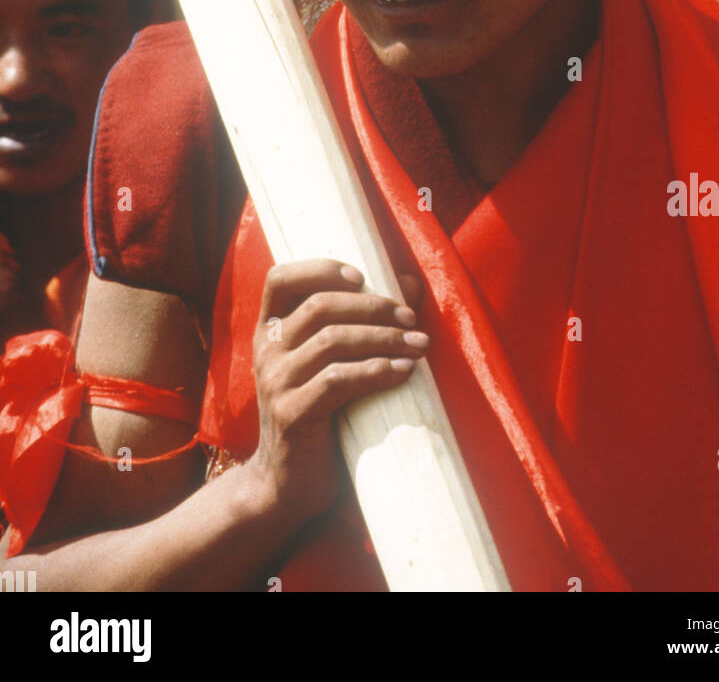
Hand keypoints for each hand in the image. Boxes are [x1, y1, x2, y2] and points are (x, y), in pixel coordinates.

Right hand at [247, 260, 427, 526]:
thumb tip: (409, 279)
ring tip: (419, 346)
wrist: (288, 483)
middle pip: (319, 306)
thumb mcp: (332, 363)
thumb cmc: (320, 414)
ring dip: (383, 338)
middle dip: (373, 307)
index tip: (361, 275)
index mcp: (270, 330)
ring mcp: (275, 383)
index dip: (319, 268)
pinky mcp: (291, 415)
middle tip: (411, 320)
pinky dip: (376, 371)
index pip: (280, 278)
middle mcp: (266, 351)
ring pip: (332, 340)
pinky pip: (337, 381)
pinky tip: (403, 371)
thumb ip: (363, 320)